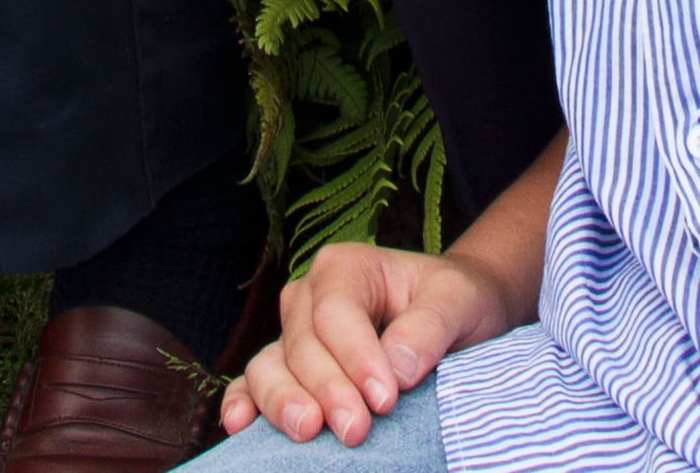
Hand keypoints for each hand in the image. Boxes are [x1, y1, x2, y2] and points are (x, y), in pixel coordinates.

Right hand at [218, 242, 520, 442]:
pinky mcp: (288, 372)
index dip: (355, 357)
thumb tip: (397, 367)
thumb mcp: (458, 300)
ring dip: (283, 401)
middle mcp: (308, 299)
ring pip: (269, 366)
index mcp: (345, 268)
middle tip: (356, 430)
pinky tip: (241, 427)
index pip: (336, 313)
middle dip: (326, 389)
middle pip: (301, 345)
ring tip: (307, 431)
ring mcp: (292, 336)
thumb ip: (431, 326)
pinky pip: (253, 385)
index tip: (386, 398)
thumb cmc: (454, 302)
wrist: (453, 318)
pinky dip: (245, 404)